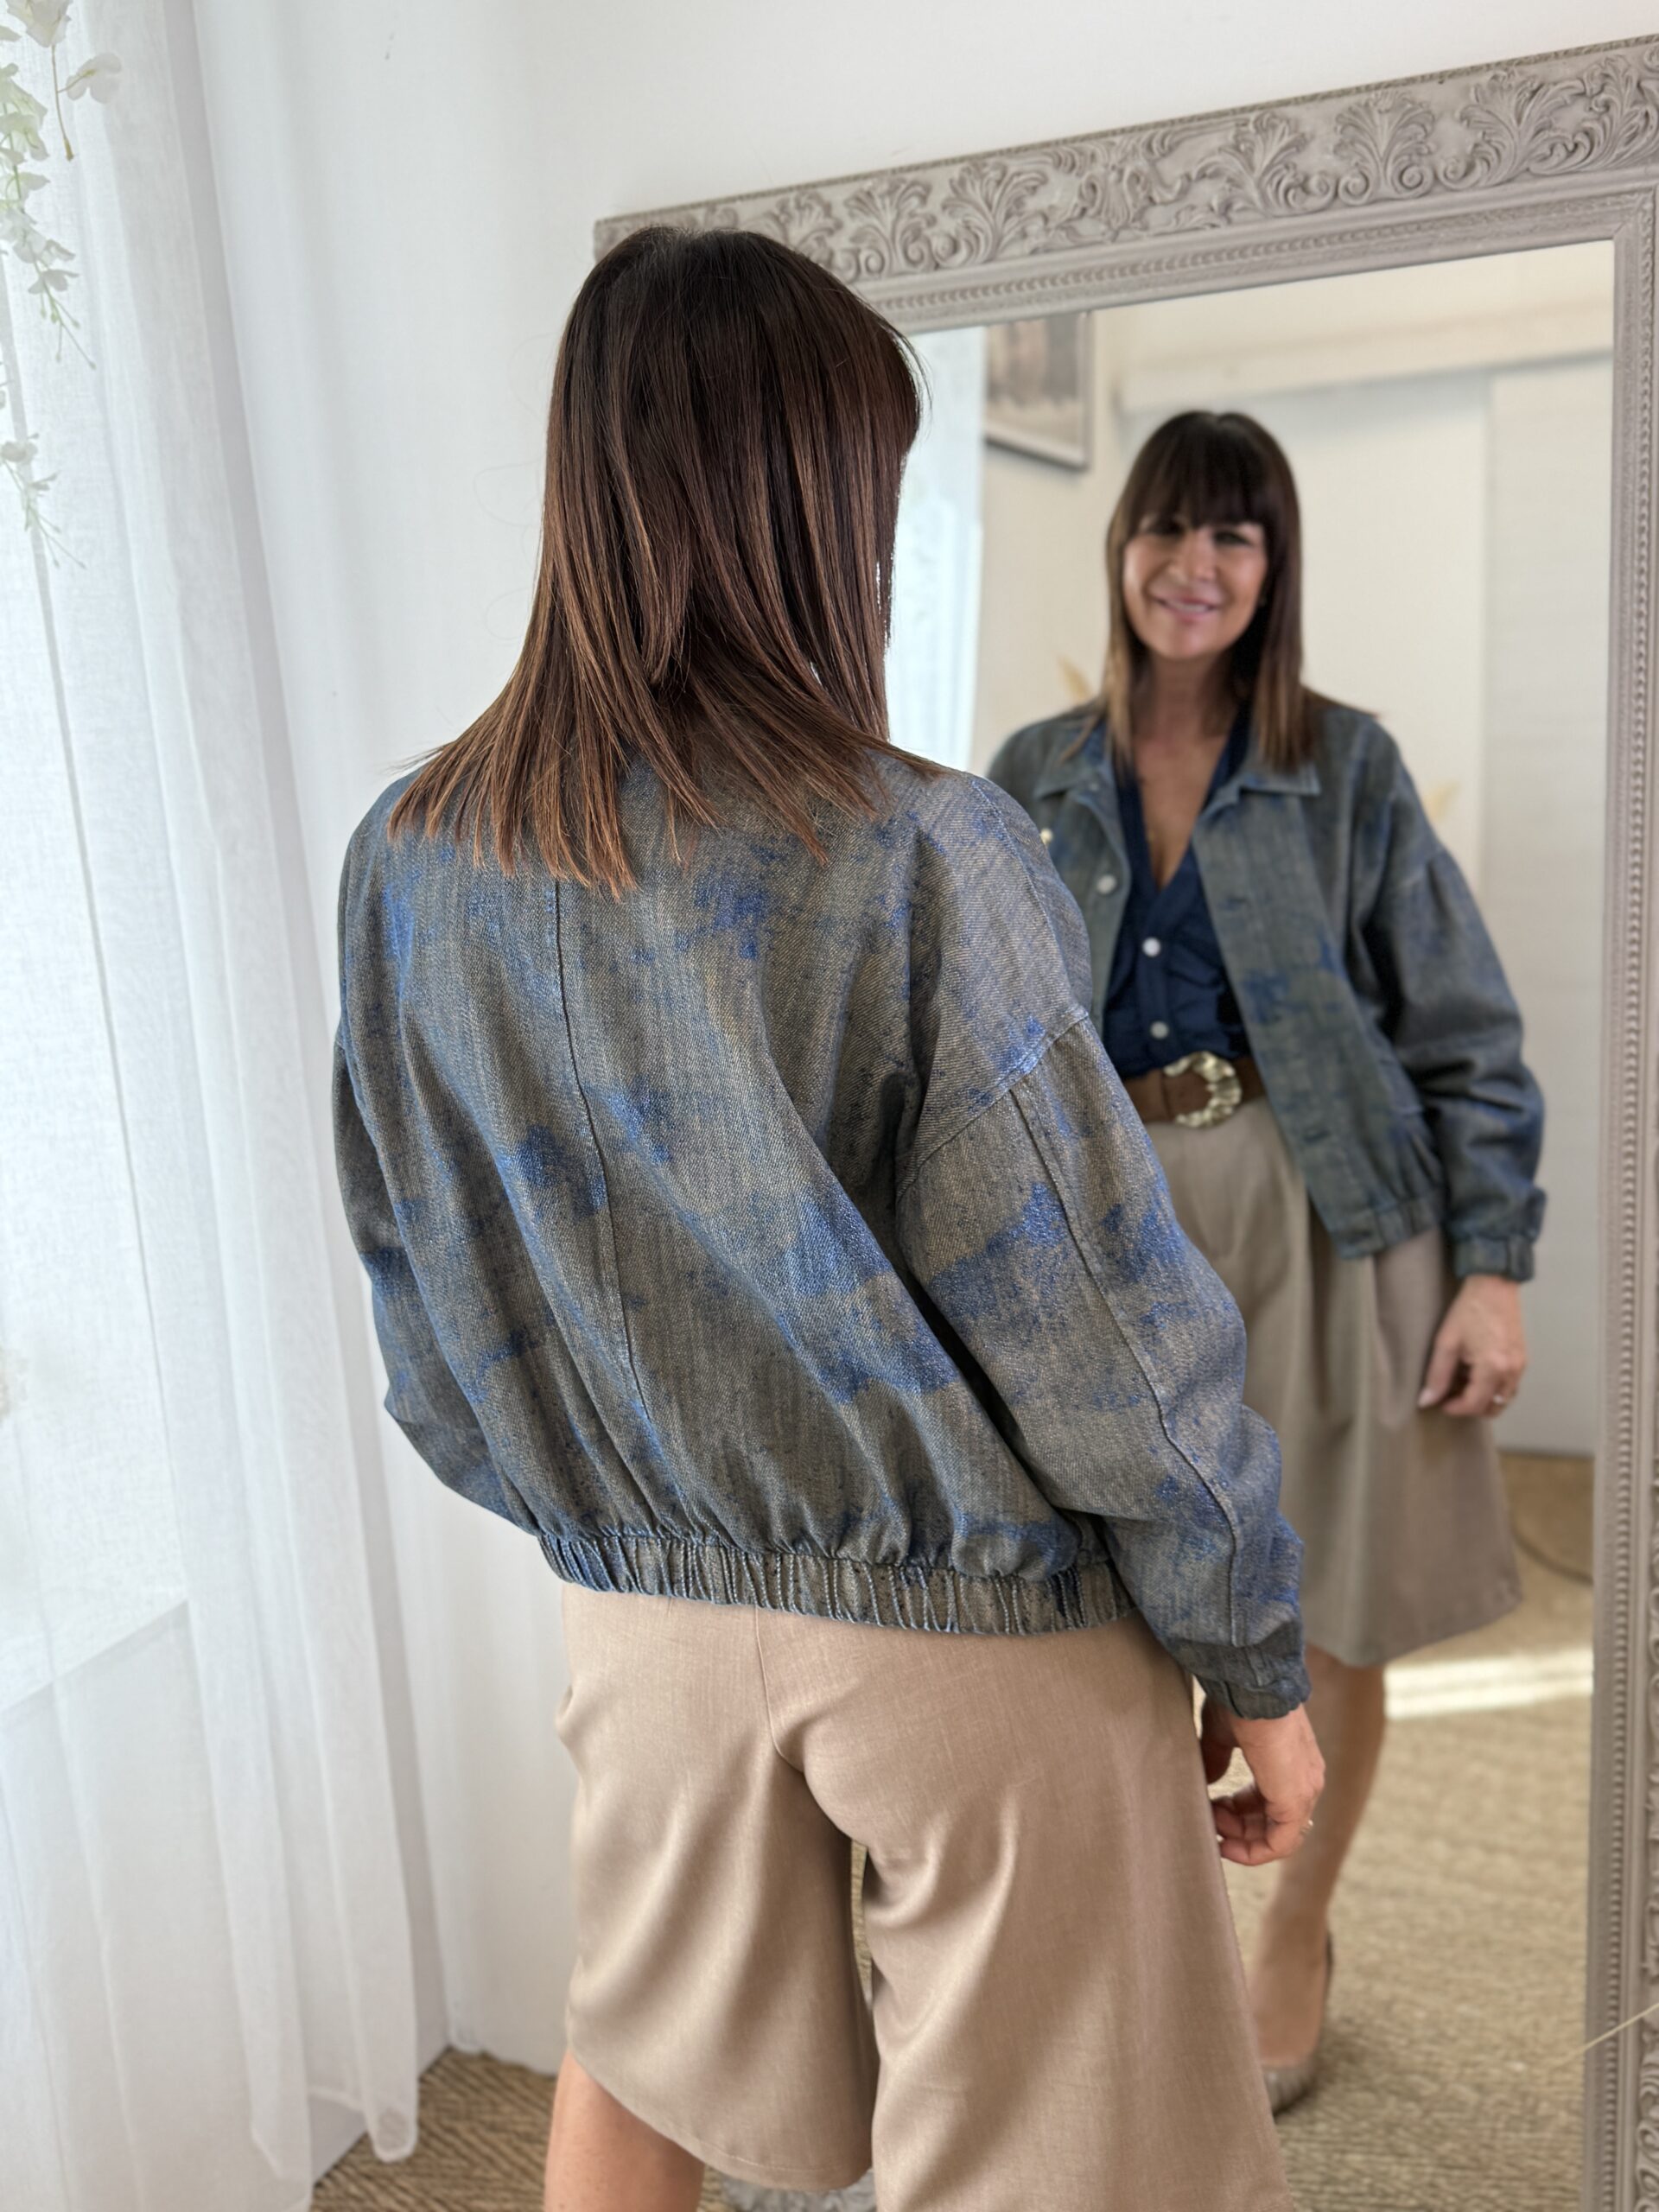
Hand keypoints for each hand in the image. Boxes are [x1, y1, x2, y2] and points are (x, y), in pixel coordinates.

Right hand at [1200, 1700, 1323, 1866]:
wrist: (1252, 1688)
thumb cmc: (1239, 1701)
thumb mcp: (1224, 1733)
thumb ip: (1218, 1758)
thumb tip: (1210, 1781)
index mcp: (1293, 1762)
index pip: (1272, 1800)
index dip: (1240, 1811)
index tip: (1213, 1808)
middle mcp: (1305, 1780)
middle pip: (1274, 1822)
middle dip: (1237, 1826)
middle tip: (1209, 1817)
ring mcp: (1304, 1791)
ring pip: (1277, 1835)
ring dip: (1241, 1838)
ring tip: (1212, 1824)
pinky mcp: (1295, 1801)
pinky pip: (1280, 1843)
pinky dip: (1254, 1851)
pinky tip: (1226, 1843)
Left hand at [1417, 1273, 1526, 1417]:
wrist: (1494, 1287)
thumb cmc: (1469, 1311)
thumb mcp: (1446, 1342)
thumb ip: (1437, 1375)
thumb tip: (1427, 1400)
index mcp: (1493, 1368)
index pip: (1475, 1404)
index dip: (1455, 1408)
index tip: (1440, 1402)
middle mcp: (1512, 1371)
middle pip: (1493, 1407)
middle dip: (1470, 1406)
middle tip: (1451, 1394)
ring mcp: (1521, 1366)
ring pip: (1504, 1399)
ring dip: (1483, 1399)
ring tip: (1463, 1384)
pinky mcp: (1522, 1359)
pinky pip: (1509, 1386)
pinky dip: (1494, 1388)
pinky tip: (1477, 1374)